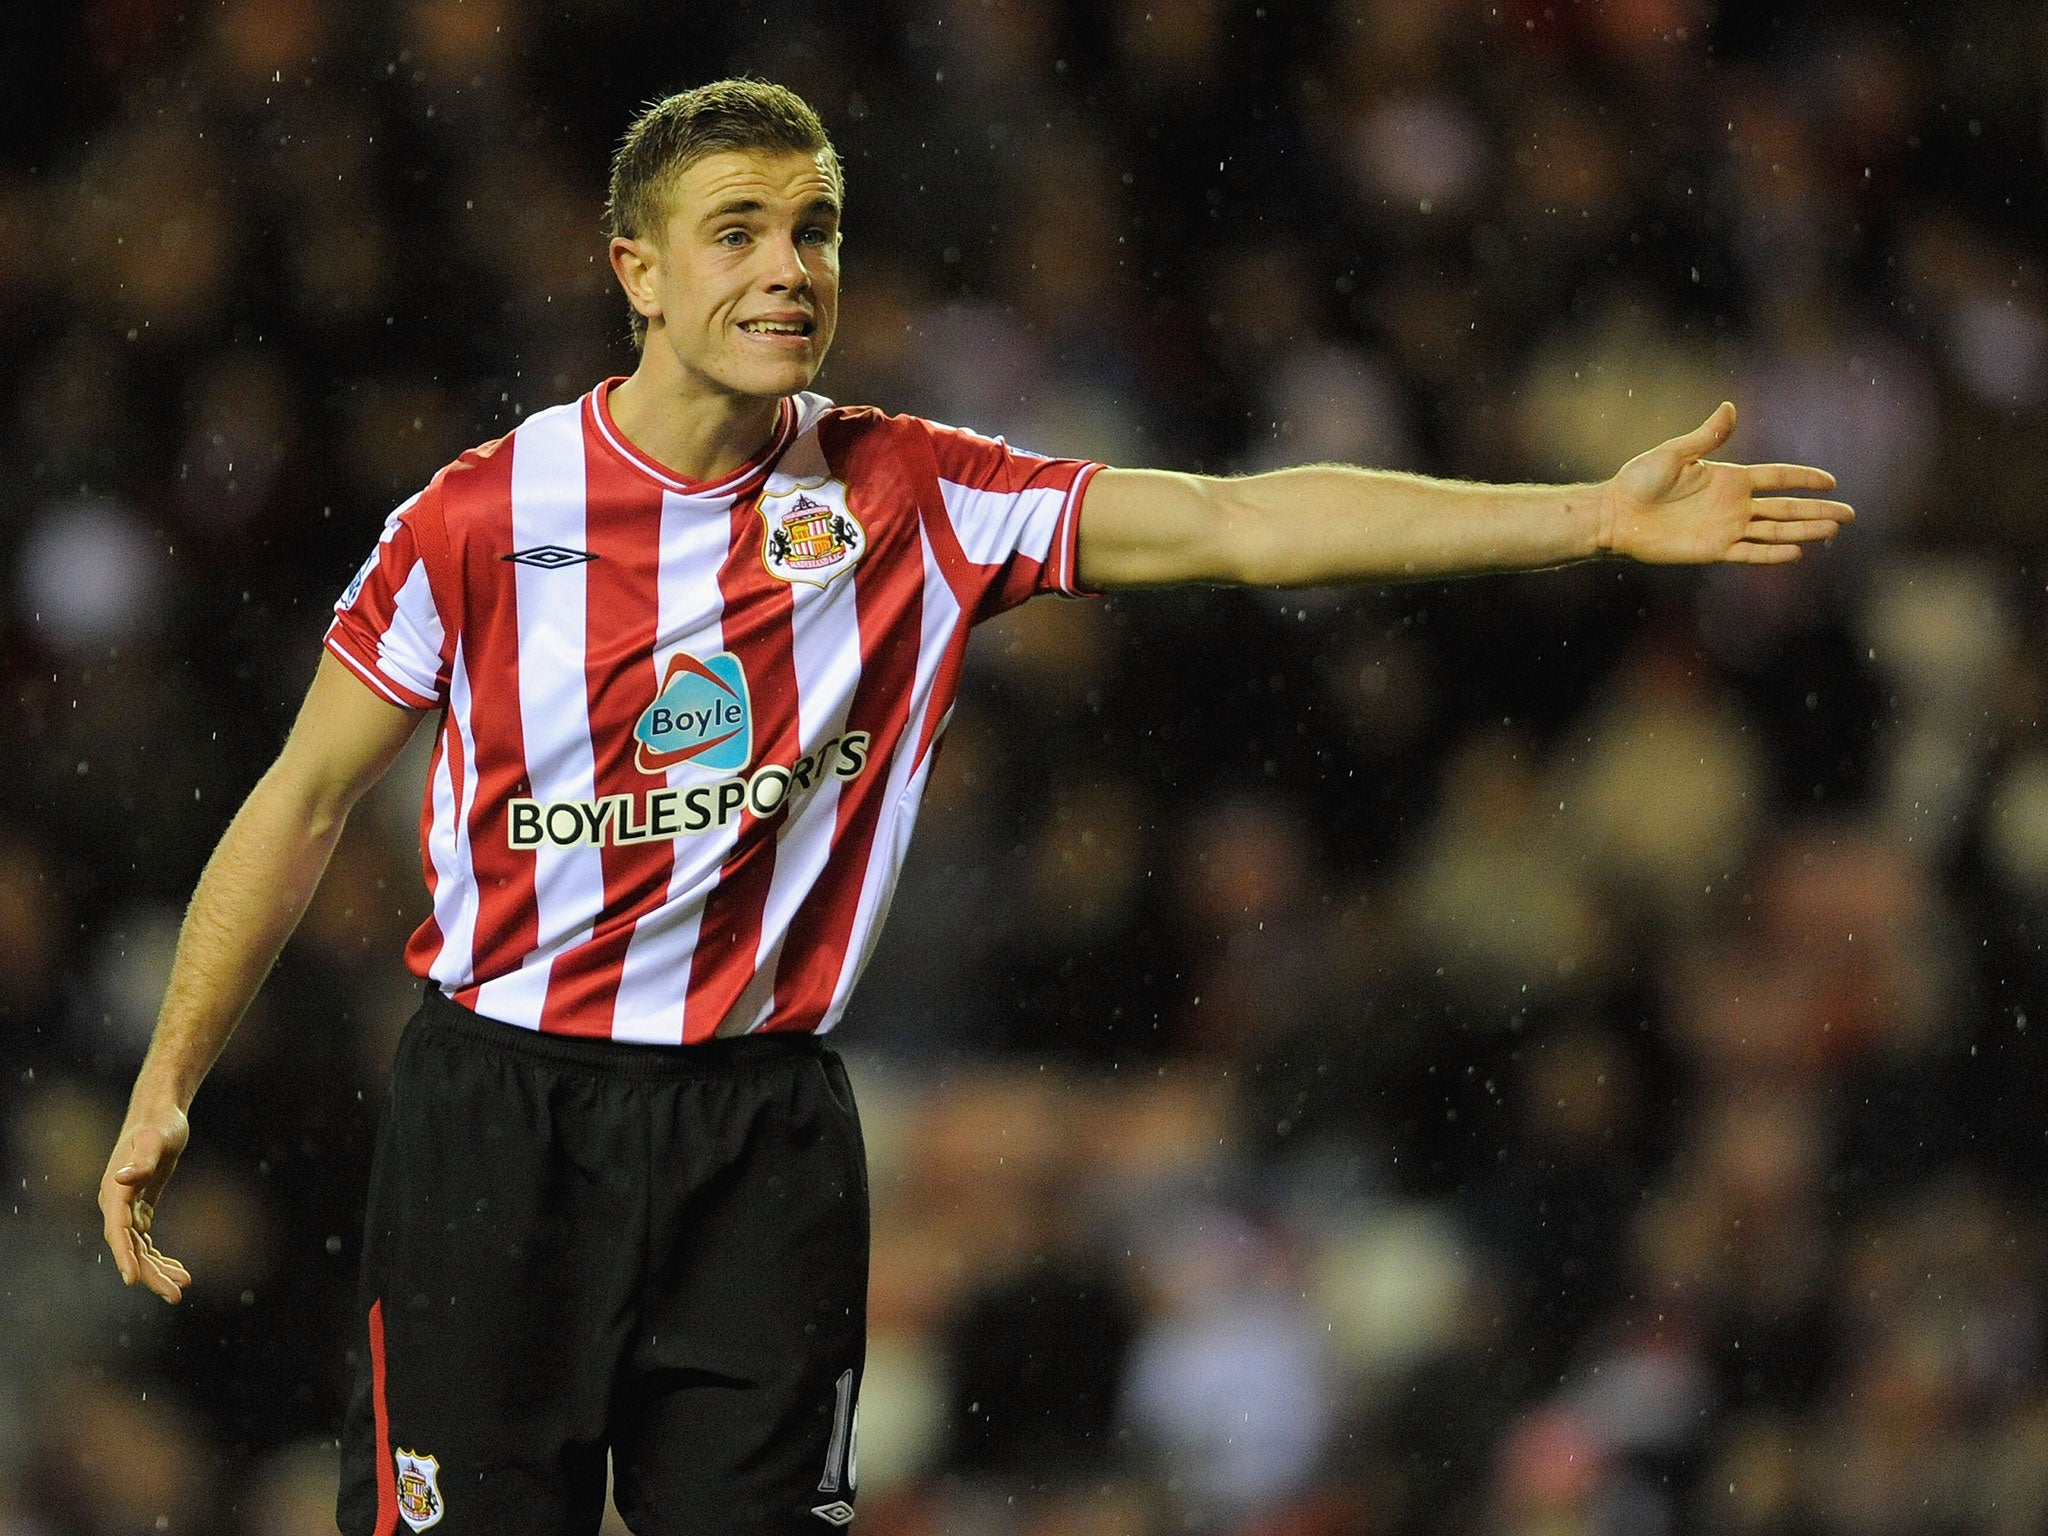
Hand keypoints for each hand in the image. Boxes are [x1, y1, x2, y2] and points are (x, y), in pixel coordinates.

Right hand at [98, 1103, 193, 1302]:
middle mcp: (115, 1205)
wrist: (160, 1114)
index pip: (117, 1232)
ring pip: (139, 1249)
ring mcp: (126, 1209)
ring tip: (183, 1286)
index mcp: (114, 1193)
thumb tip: (121, 1179)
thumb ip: (140, 1161)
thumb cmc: (159, 1125)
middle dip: (150, 1273)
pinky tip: (180, 1270)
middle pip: (130, 1248)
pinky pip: (146, 1241)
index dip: (124, 1256)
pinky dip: (160, 1257)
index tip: (133, 1280)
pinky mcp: (139, 1208)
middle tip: (176, 1295)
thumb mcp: (155, 1141)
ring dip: (158, 1270)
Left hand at [1601, 402, 1852, 564]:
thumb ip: (1707, 436)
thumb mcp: (1675, 453)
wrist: (1615, 514)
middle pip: (1785, 508)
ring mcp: (1725, 528)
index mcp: (1729, 478)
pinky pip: (1749, 552)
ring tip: (1833, 530)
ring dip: (1804, 531)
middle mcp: (1733, 504)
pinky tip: (1796, 551)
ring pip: (1774, 531)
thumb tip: (1730, 408)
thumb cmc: (1639, 480)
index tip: (1831, 482)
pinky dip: (1771, 554)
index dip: (1804, 479)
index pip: (1777, 477)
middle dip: (1817, 510)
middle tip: (1849, 514)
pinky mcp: (1712, 549)